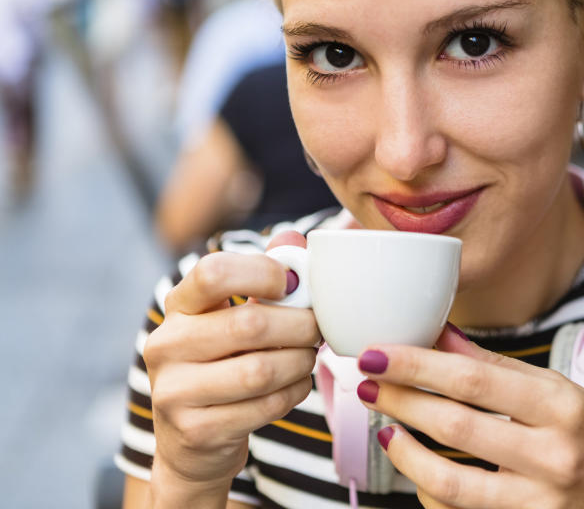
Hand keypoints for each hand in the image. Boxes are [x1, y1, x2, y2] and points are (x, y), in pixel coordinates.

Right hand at [142, 231, 321, 499]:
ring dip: (300, 361)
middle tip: (318, 329)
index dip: (263, 272)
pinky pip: (264, 406)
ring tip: (307, 356)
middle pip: (249, 324)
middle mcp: (167, 345)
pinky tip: (295, 385)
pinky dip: (293, 393)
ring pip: (260, 370)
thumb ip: (264, 277)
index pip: (213, 272)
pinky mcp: (196, 431)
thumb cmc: (225, 365)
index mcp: (179, 306)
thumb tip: (293, 239)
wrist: (193, 444)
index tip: (292, 285)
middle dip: (300, 326)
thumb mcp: (236, 316)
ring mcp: (174, 391)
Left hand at [354, 325, 583, 508]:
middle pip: (455, 426)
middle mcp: (552, 457)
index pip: (474, 381)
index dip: (417, 365)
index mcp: (563, 408)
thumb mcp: (562, 392)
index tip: (377, 352)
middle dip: (400, 400)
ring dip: (405, 453)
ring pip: (450, 484)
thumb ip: (498, 368)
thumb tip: (442, 336)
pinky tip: (418, 469)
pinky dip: (430, 491)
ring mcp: (539, 504)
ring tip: (385, 426)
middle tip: (366, 382)